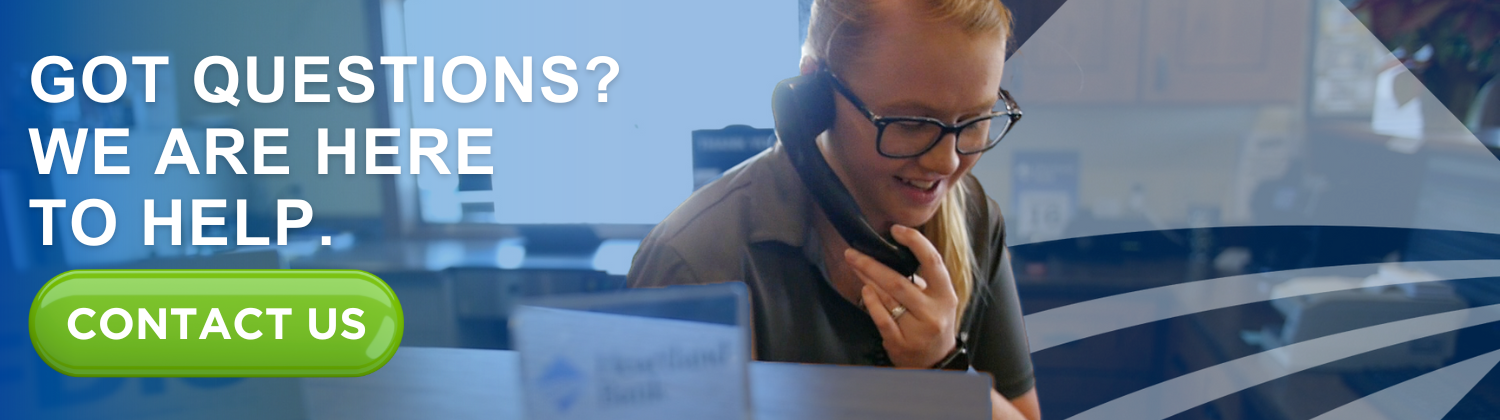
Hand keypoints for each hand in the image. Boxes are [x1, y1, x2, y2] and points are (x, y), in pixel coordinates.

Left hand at [845, 224, 958, 367]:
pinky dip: (871, 302)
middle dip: (872, 264)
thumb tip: (890, 252)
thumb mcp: (939, 300)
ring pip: (888, 297)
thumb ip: (922, 280)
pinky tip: (864, 290)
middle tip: (852, 252)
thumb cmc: (933, 323)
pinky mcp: (901, 343)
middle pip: (899, 281)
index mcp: (946, 295)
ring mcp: (917, 329)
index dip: (915, 242)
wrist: (936, 362)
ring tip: (854, 265)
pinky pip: (881, 318)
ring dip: (867, 278)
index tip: (896, 230)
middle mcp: (933, 311)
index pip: (932, 262)